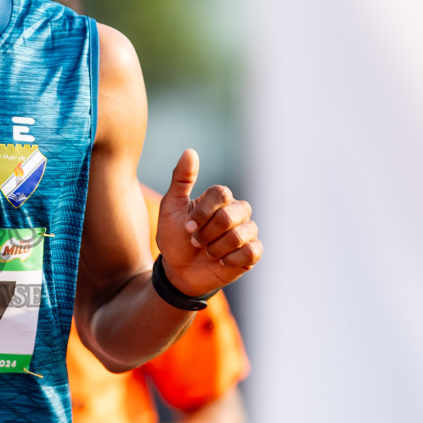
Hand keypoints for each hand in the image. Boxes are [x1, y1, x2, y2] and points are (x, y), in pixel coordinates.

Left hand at [156, 149, 261, 296]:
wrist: (178, 271)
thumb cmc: (175, 237)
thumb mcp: (171, 208)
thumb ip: (181, 180)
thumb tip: (190, 151)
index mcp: (220, 199)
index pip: (221, 194)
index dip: (202, 213)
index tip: (187, 226)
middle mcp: (237, 212)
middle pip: (231, 215)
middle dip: (207, 233)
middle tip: (196, 241)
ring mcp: (247, 232)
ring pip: (242, 234)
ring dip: (217, 248)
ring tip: (207, 252)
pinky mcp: (252, 254)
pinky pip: (251, 252)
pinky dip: (231, 259)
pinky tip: (221, 261)